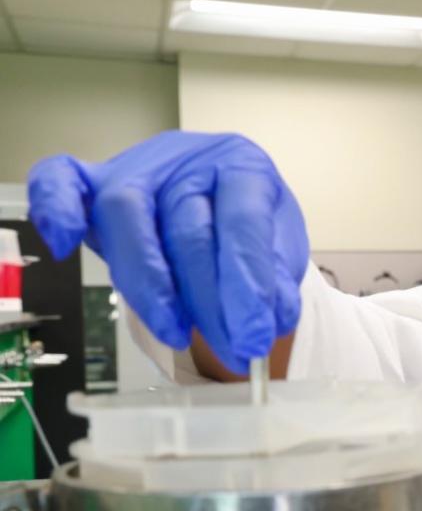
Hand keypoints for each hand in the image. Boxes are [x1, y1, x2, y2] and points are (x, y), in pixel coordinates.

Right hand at [28, 131, 308, 373]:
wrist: (217, 189)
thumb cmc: (246, 222)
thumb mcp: (278, 246)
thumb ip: (275, 279)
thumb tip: (272, 321)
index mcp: (242, 166)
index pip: (243, 221)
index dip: (248, 285)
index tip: (256, 338)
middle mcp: (187, 160)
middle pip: (187, 228)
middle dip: (209, 302)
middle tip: (232, 350)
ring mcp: (136, 167)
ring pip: (128, 215)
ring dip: (149, 285)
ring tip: (177, 333)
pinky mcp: (94, 180)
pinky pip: (60, 180)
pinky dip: (55, 208)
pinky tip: (64, 244)